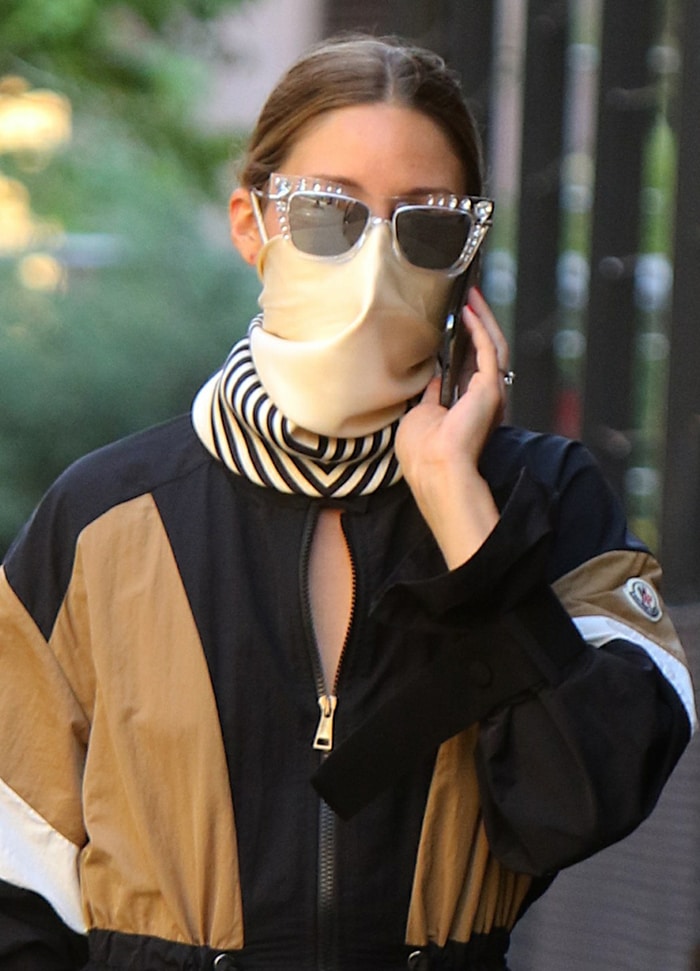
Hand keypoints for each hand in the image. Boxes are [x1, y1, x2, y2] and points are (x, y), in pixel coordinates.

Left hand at [396, 287, 510, 568]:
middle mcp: (484, 398)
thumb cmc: (422, 451)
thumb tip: (432, 377)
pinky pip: (489, 350)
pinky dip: (480, 328)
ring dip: (483, 318)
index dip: (463, 342)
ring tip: (472, 295)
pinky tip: (469, 311)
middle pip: (485, 350)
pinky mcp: (490, 388)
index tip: (454, 321)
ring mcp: (490, 392)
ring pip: (493, 345)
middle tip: (468, 297)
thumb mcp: (421, 416)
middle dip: (478, 323)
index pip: (468, 366)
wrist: (435, 468)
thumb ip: (430, 395)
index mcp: (467, 406)